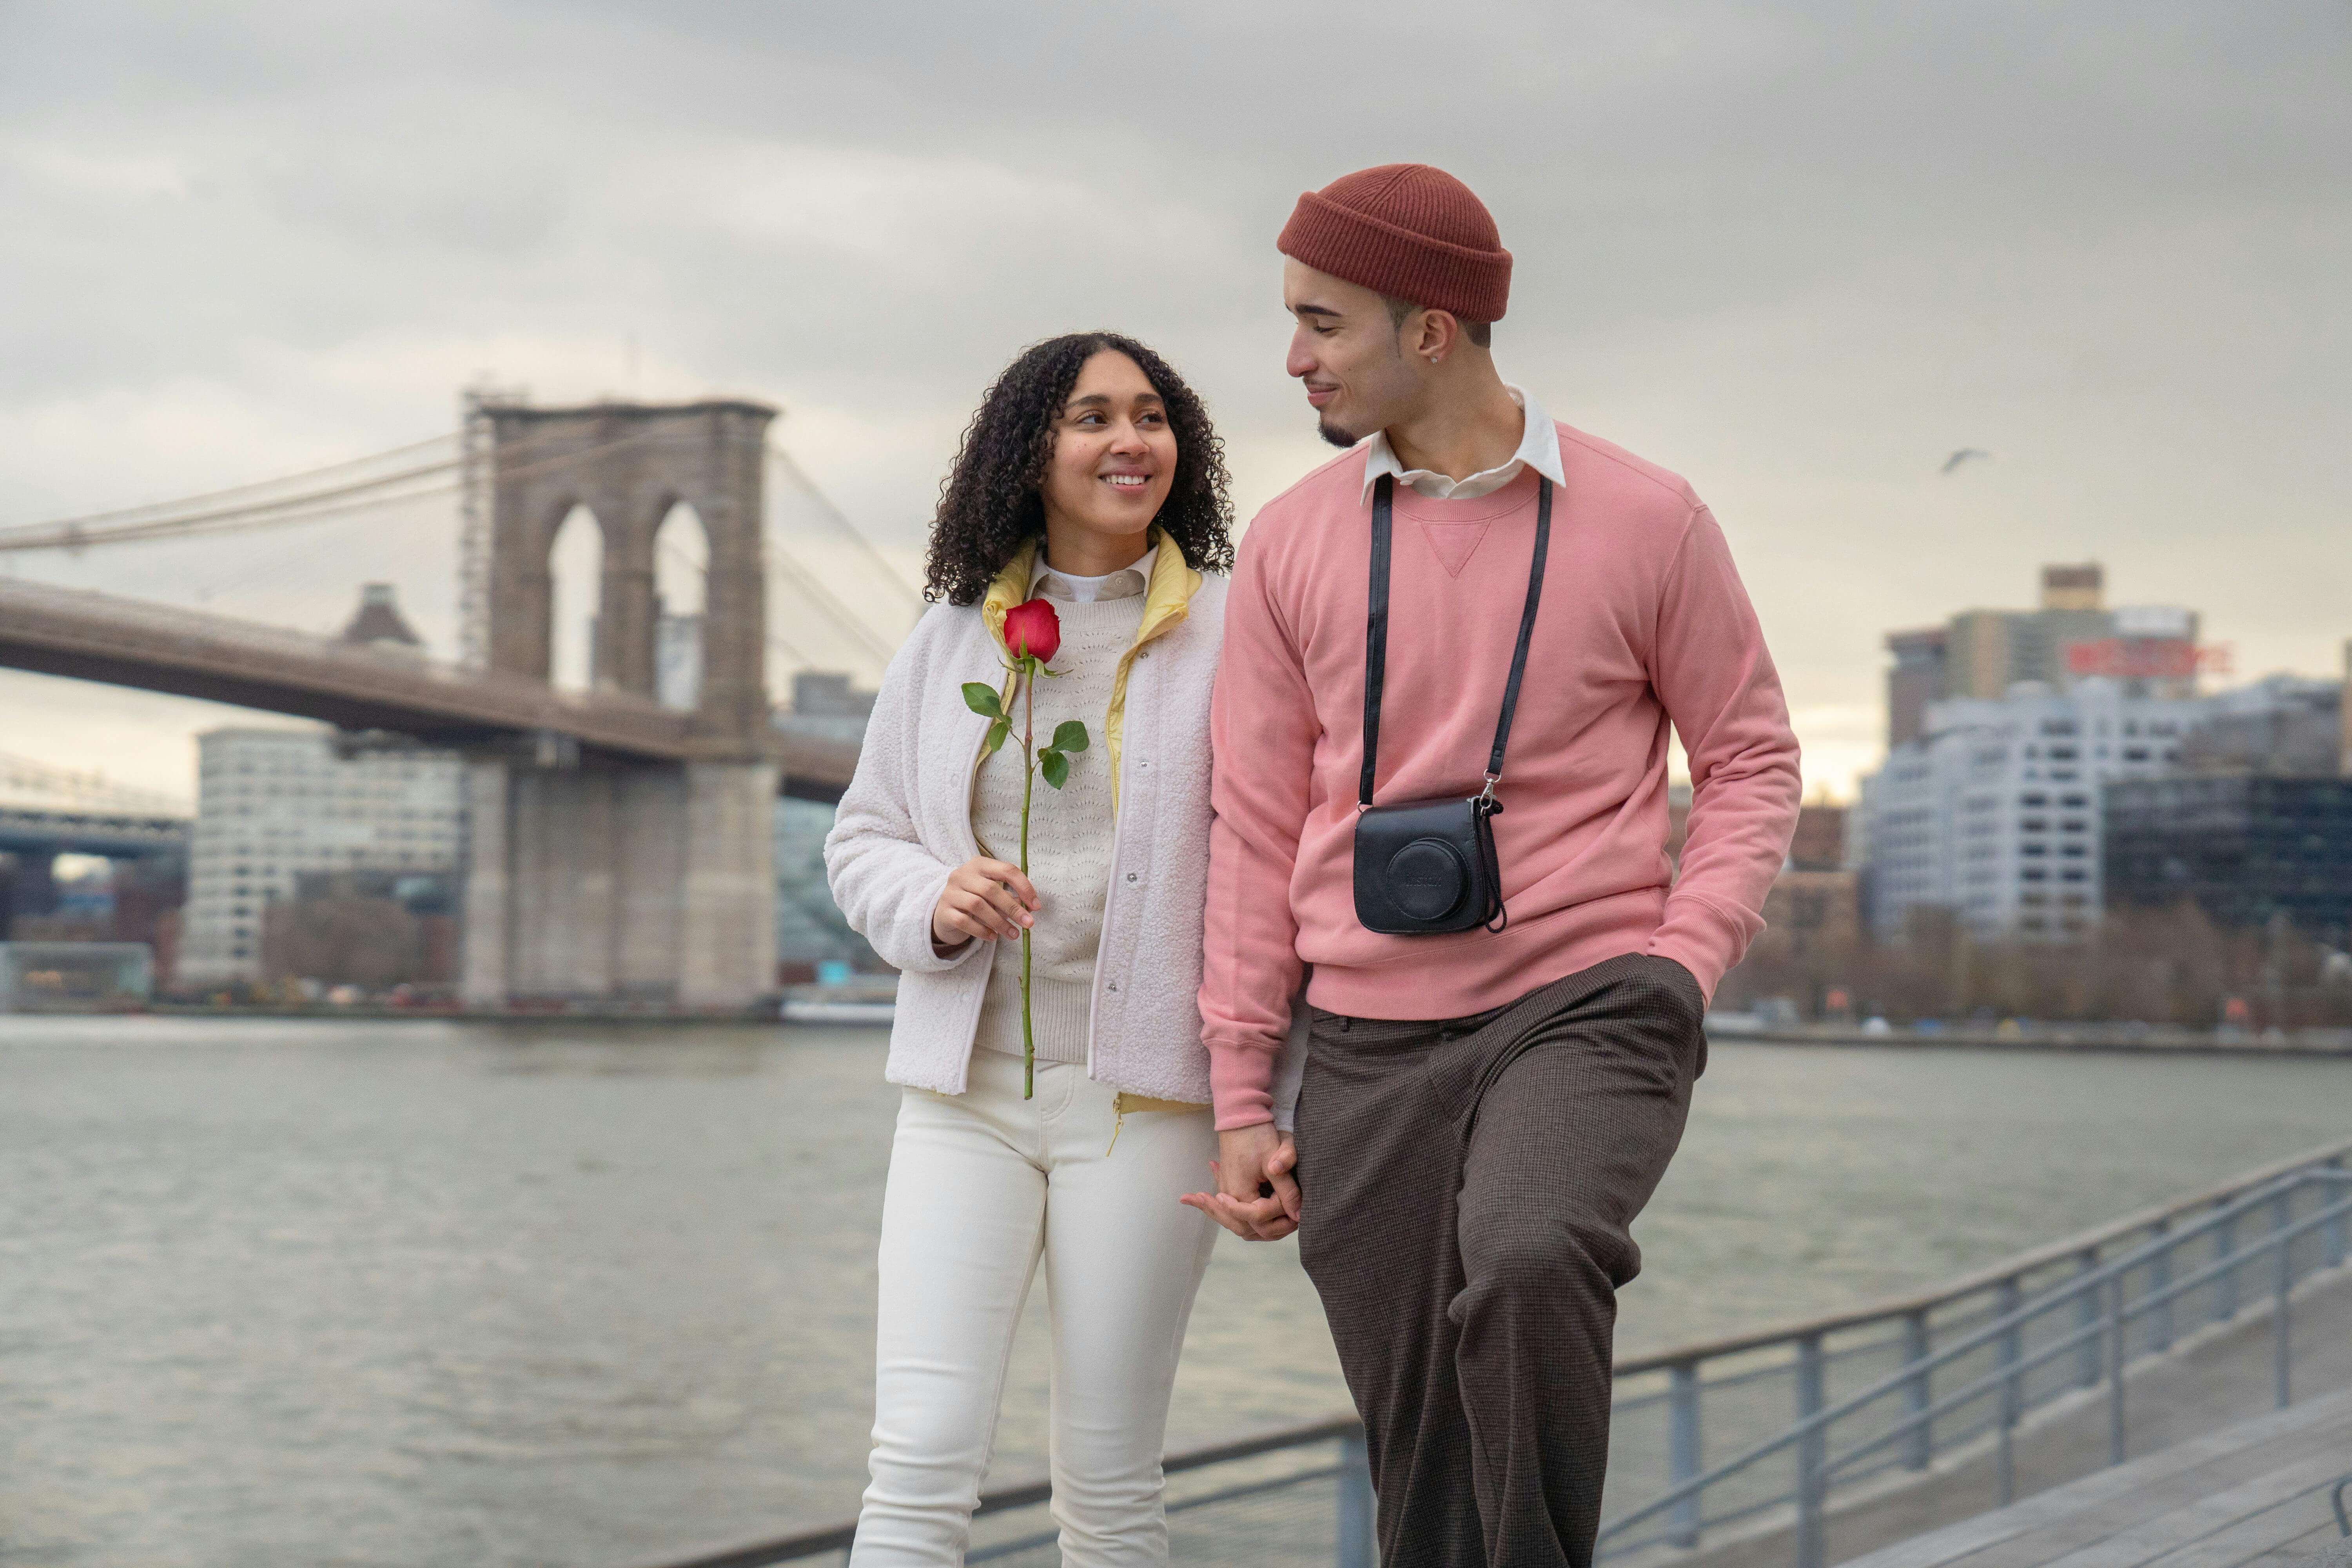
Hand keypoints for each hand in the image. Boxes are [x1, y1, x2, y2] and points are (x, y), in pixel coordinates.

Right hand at [931, 858, 1037, 950]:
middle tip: (1028, 924)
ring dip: (999, 922)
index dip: (1024, 887)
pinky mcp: (944, 911)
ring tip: (1013, 934)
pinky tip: (993, 937)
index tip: (1036, 906)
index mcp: (979, 864)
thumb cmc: (974, 899)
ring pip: (977, 906)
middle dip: (1013, 908)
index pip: (1006, 870)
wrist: (944, 912)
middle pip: (991, 889)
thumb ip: (1010, 896)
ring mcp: (950, 893)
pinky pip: (964, 922)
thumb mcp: (992, 893)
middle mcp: (962, 875)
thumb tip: (1031, 907)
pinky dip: (981, 931)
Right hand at [1181, 1124, 1299, 1240]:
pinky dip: (1250, 1217)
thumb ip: (1287, 1190)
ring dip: (1262, 1226)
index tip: (1293, 1201)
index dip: (1279, 1212)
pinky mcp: (1231, 1186)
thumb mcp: (1275, 1161)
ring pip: (1242, 1224)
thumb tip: (1299, 1215)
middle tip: (1294, 1221)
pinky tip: (1263, 1216)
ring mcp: (1227, 1192)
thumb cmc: (1256, 1135)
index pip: (1259, 1219)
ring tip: (1285, 1222)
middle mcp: (1229, 1197)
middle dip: (1273, 1227)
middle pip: (1248, 1229)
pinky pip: (1237, 1212)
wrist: (1239, 1115)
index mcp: (1238, 1192)